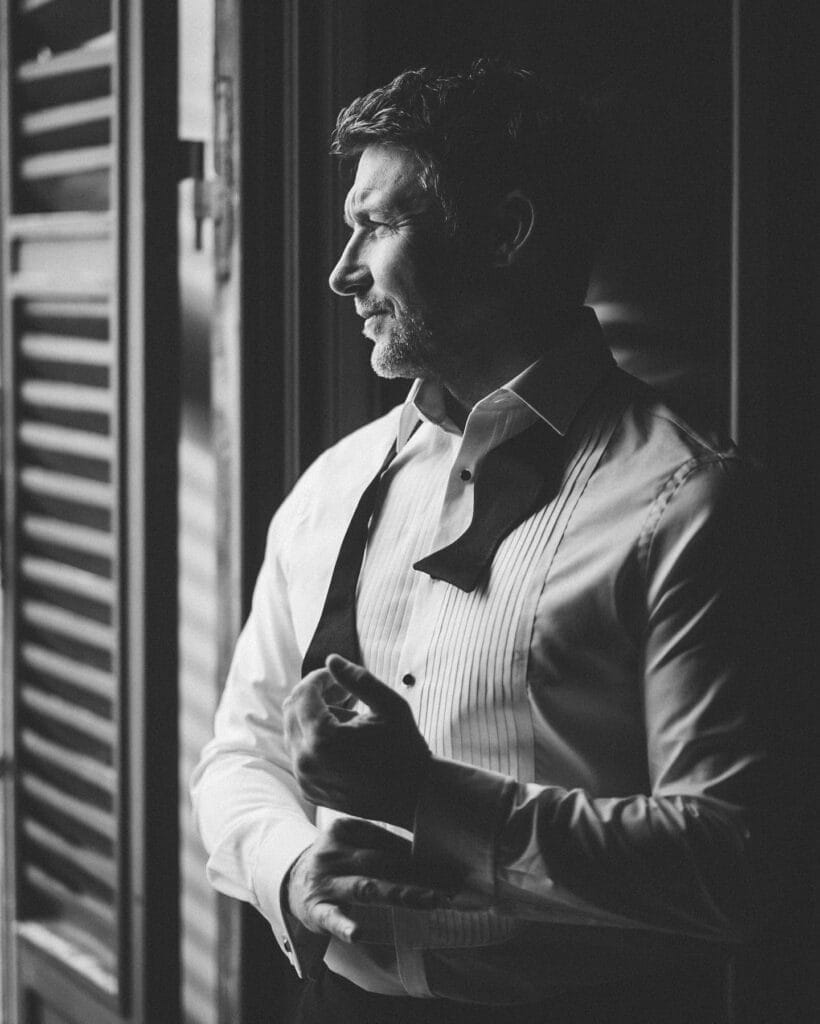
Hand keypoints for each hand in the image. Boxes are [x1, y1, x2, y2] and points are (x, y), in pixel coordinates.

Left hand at [284, 654, 431, 827]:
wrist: (415, 795)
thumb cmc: (405, 747)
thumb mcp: (390, 705)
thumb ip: (358, 679)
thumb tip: (331, 660)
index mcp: (323, 739)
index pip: (303, 693)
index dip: (319, 678)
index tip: (338, 677)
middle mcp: (307, 761)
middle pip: (292, 711)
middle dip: (313, 695)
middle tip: (342, 692)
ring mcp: (306, 779)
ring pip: (293, 732)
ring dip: (313, 715)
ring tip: (347, 713)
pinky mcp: (310, 790)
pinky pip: (300, 754)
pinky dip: (314, 739)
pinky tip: (343, 737)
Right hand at [285, 816, 446, 942]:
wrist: (289, 881)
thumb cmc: (336, 861)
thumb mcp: (352, 842)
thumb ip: (383, 843)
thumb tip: (434, 852)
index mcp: (346, 829)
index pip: (388, 840)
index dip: (419, 855)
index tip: (450, 867)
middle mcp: (334, 852)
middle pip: (382, 863)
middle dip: (419, 875)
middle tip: (451, 887)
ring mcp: (325, 881)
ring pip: (366, 887)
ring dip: (401, 894)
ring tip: (430, 901)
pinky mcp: (315, 909)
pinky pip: (331, 917)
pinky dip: (344, 925)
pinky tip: (359, 933)